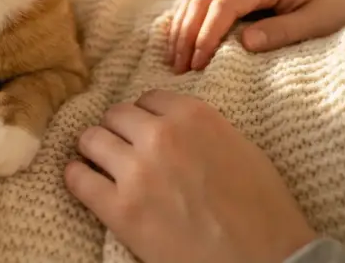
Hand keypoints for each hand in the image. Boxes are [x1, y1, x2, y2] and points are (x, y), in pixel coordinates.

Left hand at [65, 90, 315, 262]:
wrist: (268, 260)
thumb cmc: (264, 211)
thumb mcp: (240, 148)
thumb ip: (201, 129)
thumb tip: (172, 125)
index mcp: (193, 115)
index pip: (147, 98)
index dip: (145, 118)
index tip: (145, 133)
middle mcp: (160, 134)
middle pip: (115, 115)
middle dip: (118, 132)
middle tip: (124, 152)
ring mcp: (137, 171)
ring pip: (91, 139)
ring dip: (94, 151)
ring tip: (101, 165)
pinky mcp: (120, 208)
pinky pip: (77, 178)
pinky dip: (76, 177)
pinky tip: (83, 181)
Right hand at [167, 0, 344, 72]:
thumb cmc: (340, 13)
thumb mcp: (318, 24)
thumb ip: (282, 31)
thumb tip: (244, 42)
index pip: (223, 5)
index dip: (206, 34)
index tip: (197, 64)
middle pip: (202, 0)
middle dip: (186, 34)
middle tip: (178, 68)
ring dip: (181, 29)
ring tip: (174, 61)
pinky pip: (201, 3)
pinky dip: (186, 22)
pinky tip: (178, 43)